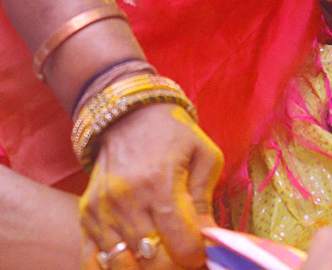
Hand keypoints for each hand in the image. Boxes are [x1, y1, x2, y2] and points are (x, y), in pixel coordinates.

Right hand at [81, 104, 223, 269]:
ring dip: (146, 268)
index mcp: (160, 183)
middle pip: (152, 260)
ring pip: (122, 265)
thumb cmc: (175, 135)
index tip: (202, 255)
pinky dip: (112, 269)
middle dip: (174, 265)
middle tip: (184, 258)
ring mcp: (102, 211)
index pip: (179, 241)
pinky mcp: (86, 216)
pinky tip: (133, 262)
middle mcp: (127, 201)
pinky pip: (91, 260)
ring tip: (162, 258)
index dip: (195, 256)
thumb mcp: (205, 156)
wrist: (130, 116)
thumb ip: (205, 199)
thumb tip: (207, 238)